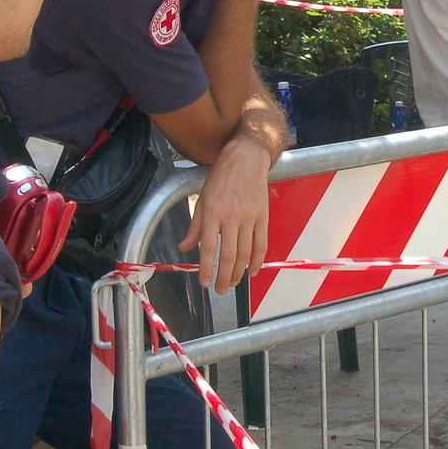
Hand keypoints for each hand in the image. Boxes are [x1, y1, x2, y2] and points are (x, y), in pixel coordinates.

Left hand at [182, 137, 271, 293]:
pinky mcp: (263, 217)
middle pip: (229, 255)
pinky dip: (257, 261)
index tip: (204, 282)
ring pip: (245, 253)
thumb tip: (185, 248)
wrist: (246, 159)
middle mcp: (231, 216)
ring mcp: (249, 217)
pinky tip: (252, 271)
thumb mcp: (202, 199)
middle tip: (220, 290)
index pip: (208, 248)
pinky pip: (261, 244)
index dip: (206, 268)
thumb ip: (195, 226)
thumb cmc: (221, 177)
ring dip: (239, 273)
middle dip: (224, 277)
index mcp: (213, 212)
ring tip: (233, 283)